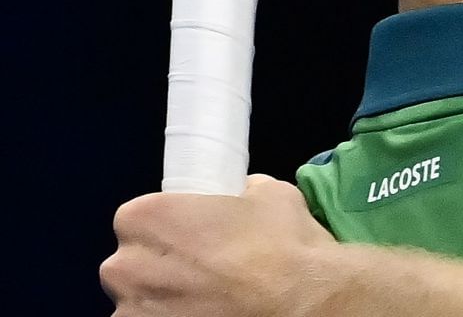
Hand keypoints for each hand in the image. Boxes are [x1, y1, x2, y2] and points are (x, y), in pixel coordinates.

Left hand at [104, 175, 339, 316]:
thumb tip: (240, 197)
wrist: (304, 303)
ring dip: (164, 302)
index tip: (191, 238)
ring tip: (209, 301)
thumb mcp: (270, 194)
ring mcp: (130, 313)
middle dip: (159, 268)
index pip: (136, 219)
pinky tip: (210, 316)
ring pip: (139, 303)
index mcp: (146, 219)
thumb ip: (240, 193)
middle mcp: (124, 267)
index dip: (165, 230)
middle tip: (202, 272)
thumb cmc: (282, 245)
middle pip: (130, 264)